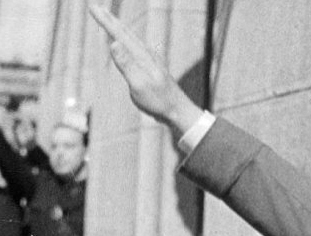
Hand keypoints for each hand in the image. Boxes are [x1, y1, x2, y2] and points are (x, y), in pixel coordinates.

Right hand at [88, 4, 202, 134]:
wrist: (178, 111)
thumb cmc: (159, 101)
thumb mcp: (139, 85)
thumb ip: (126, 64)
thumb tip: (114, 43)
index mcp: (142, 56)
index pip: (120, 34)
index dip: (105, 21)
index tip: (92, 7)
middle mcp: (147, 55)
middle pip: (126, 33)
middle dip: (110, 19)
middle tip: (95, 7)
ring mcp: (151, 61)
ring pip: (132, 39)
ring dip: (119, 28)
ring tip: (109, 20)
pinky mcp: (151, 68)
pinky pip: (136, 48)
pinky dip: (127, 40)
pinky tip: (128, 43)